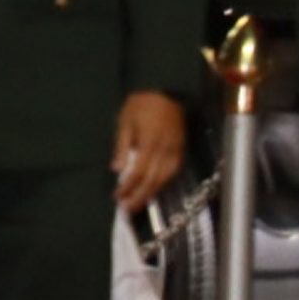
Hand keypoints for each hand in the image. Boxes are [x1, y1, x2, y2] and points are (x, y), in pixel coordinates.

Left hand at [111, 90, 186, 212]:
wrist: (166, 89)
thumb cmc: (141, 103)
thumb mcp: (125, 120)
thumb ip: (122, 146)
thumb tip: (117, 169)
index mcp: (150, 143)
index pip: (138, 172)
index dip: (128, 187)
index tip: (117, 197)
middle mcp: (165, 150)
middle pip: (153, 180)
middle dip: (139, 196)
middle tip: (127, 210)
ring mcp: (176, 150)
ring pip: (165, 179)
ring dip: (151, 193)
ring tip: (139, 204)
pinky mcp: (181, 149)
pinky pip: (173, 172)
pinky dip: (163, 184)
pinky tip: (154, 189)